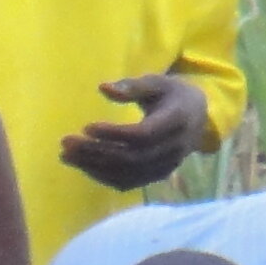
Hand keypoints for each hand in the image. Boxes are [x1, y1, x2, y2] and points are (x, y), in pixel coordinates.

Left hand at [63, 75, 208, 193]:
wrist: (199, 119)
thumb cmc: (174, 94)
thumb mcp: (158, 82)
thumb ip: (133, 86)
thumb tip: (103, 88)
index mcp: (176, 122)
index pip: (142, 136)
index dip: (114, 134)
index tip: (86, 127)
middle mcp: (172, 149)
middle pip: (130, 158)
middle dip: (96, 152)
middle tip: (66, 143)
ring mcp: (165, 167)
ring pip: (127, 174)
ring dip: (94, 167)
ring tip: (66, 156)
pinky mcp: (156, 176)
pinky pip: (128, 182)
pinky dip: (103, 176)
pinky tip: (82, 165)